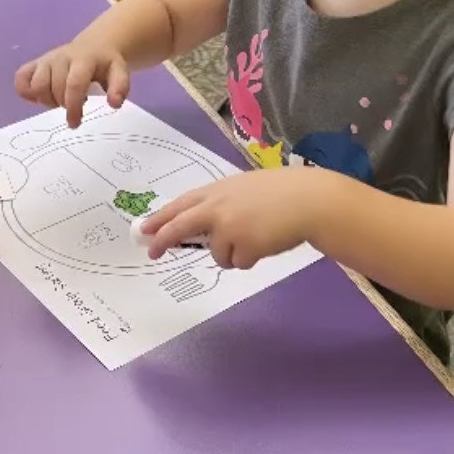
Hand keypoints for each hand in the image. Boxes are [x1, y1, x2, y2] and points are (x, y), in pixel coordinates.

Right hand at [14, 41, 129, 126]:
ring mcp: (46, 59)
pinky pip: (21, 78)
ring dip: (45, 100)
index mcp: (83, 59)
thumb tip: (114, 104)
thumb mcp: (119, 72)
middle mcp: (61, 57)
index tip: (75, 124)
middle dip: (62, 104)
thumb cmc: (106, 64)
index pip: (73, 84)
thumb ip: (120, 87)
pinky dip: (26, 91)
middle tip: (73, 106)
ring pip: (35, 85)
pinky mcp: (35, 63)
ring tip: (58, 100)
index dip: (73, 107)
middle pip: (53, 87)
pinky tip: (40, 97)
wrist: (96, 45)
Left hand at [139, 167, 328, 268]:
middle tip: (152, 252)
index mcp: (216, 192)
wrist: (309, 200)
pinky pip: (238, 263)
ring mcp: (228, 228)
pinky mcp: (243, 246)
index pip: (179, 205)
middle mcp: (217, 208)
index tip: (143, 229)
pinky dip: (250, 259)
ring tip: (257, 237)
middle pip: (180, 227)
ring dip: (232, 253)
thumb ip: (220, 204)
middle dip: (163, 240)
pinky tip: (266, 243)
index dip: (160, 218)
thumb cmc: (281, 193)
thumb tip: (198, 226)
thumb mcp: (243, 190)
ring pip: (217, 254)